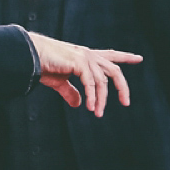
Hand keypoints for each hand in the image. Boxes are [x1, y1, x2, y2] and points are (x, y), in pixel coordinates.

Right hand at [28, 34, 142, 115]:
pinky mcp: (79, 62)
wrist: (30, 56)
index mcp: (86, 56)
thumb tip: (79, 104)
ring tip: (98, 114)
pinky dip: (92, 97)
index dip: (125, 57)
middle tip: (126, 102)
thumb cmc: (43, 66)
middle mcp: (89, 55)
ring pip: (103, 81)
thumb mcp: (60, 82)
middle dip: (122, 87)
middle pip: (114, 70)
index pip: (111, 56)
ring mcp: (85, 57)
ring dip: (101, 100)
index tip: (139, 58)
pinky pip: (91, 83)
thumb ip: (71, 92)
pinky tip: (91, 108)